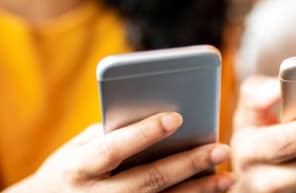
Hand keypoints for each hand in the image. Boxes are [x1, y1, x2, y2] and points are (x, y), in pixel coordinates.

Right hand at [4, 112, 232, 192]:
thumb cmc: (68, 170)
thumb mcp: (77, 149)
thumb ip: (111, 133)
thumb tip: (157, 111)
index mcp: (79, 168)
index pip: (113, 149)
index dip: (143, 133)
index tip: (176, 117)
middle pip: (148, 179)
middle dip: (188, 164)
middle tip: (221, 149)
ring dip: (198, 191)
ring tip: (227, 176)